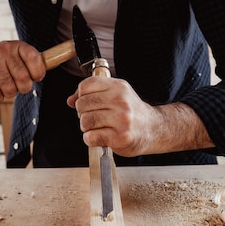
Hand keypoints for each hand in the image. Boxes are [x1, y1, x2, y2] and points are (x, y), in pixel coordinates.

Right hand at [0, 40, 45, 101]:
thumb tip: (57, 61)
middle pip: (24, 79)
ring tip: (4, 86)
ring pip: (10, 89)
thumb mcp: (18, 55)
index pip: (36, 60)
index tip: (34, 77)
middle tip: (17, 85)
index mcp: (18, 46)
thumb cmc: (1, 61)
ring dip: (9, 93)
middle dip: (23, 88)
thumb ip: (34, 61)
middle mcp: (5, 50)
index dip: (38, 74)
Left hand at [67, 76, 215, 156]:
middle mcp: (121, 101)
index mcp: (119, 87)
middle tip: (94, 118)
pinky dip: (91, 139)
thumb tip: (70, 100)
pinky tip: (100, 137)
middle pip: (82, 104)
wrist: (154, 129)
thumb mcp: (116, 95)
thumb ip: (93, 94)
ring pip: (85, 121)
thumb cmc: (131, 113)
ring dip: (87, 128)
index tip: (89, 103)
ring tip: (98, 128)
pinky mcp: (120, 137)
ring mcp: (121, 120)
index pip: (86, 86)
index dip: (81, 96)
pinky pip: (91, 137)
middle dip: (83, 113)